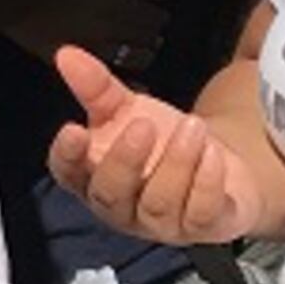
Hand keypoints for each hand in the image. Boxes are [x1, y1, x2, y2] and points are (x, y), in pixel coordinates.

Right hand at [48, 45, 273, 244]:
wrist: (217, 166)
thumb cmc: (160, 142)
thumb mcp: (126, 110)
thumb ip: (95, 86)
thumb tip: (67, 54)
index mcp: (93, 179)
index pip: (68, 174)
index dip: (67, 156)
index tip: (74, 128)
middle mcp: (122, 208)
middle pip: (111, 195)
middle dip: (125, 160)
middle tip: (142, 124)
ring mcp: (161, 224)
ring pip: (159, 203)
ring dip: (175, 162)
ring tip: (191, 126)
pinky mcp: (201, 228)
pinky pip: (200, 213)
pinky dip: (206, 182)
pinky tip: (212, 154)